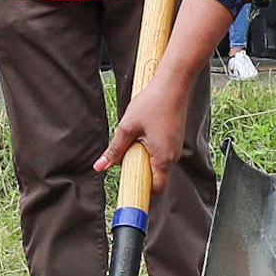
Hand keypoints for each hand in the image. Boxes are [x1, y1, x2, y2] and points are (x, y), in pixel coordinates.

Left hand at [94, 70, 189, 193]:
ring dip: (144, 158)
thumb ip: (114, 150)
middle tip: (126, 157)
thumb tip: (100, 166)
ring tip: (135, 140)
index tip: (129, 189)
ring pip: (157, 163)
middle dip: (139, 171)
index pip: (156, 188)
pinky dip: (150, 149)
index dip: (142, 191)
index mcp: (162, 158)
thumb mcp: (128, 127)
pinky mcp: (174, 139)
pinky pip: (161, 152)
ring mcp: (175, 147)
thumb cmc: (153, 103)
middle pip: (155, 176)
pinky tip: (143, 133)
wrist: (173, 83)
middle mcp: (173, 156)